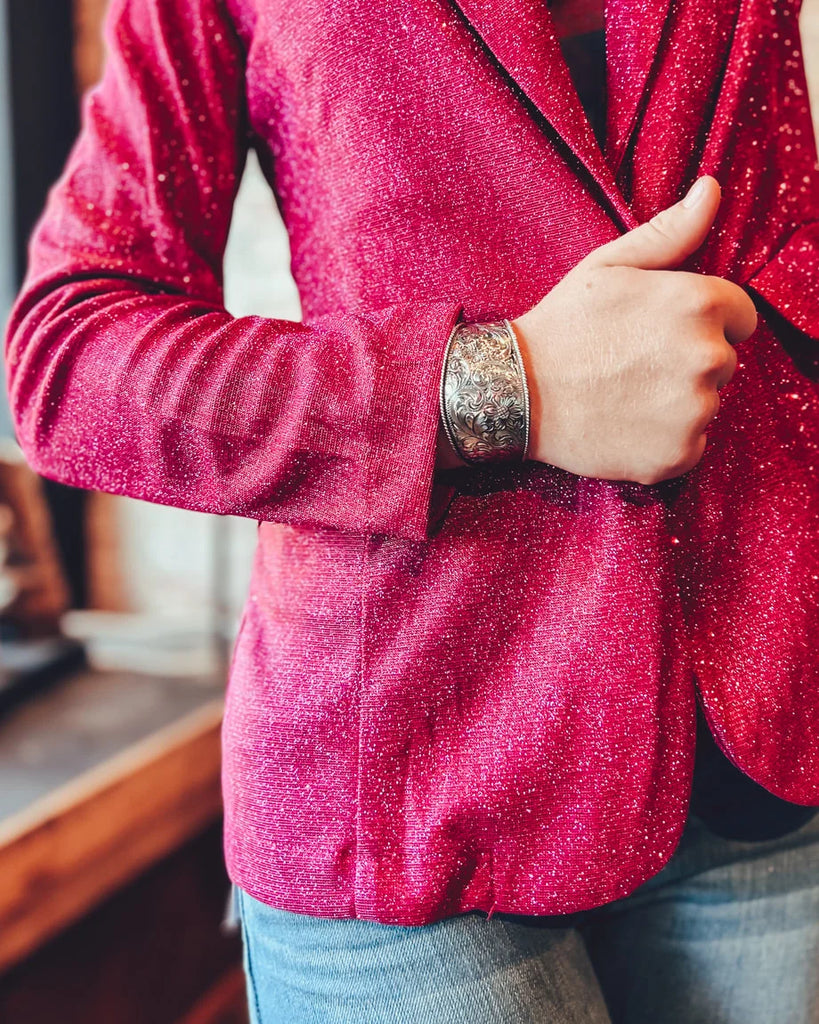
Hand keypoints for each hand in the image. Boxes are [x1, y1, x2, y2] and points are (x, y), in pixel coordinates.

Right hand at [511, 175, 757, 485]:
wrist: (515, 394)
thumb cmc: (562, 326)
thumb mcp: (609, 266)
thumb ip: (669, 232)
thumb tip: (710, 190)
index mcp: (698, 303)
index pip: (740, 316)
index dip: (704, 322)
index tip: (661, 332)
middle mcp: (707, 357)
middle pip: (724, 362)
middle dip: (689, 362)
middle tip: (634, 364)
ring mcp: (695, 410)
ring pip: (707, 404)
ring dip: (678, 402)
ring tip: (626, 395)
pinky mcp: (679, 454)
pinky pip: (692, 444)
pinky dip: (666, 440)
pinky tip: (627, 424)